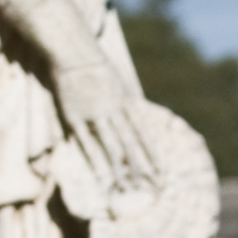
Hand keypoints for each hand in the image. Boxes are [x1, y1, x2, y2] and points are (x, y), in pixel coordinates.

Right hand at [52, 46, 157, 204]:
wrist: (74, 51)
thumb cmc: (95, 65)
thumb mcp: (118, 83)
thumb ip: (126, 102)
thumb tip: (137, 116)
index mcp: (126, 102)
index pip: (144, 133)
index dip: (153, 153)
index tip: (162, 170)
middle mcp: (114, 111)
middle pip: (132, 144)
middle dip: (142, 166)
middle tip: (152, 186)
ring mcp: (95, 115)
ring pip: (112, 147)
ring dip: (121, 169)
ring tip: (129, 187)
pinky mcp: (75, 118)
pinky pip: (87, 144)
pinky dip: (95, 160)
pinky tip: (102, 176)